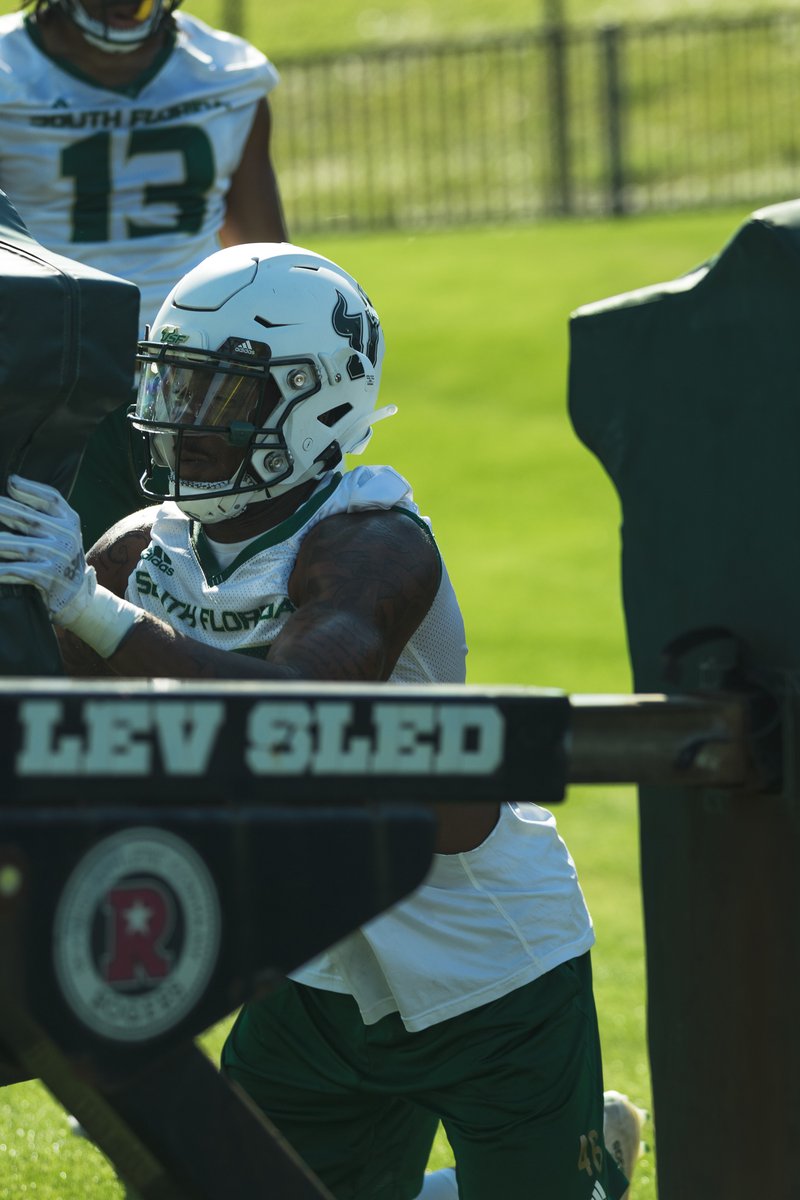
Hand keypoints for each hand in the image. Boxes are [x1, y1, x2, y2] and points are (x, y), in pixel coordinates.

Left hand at [0, 475, 95, 624]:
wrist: (76, 595)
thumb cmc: (61, 556)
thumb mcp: (63, 531)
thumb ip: (45, 512)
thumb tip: (12, 483)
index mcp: (70, 521)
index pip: (51, 498)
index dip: (29, 489)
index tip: (10, 482)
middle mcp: (66, 537)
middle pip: (30, 519)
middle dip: (4, 510)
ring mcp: (57, 558)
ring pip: (20, 546)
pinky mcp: (48, 577)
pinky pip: (17, 570)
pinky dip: (2, 569)